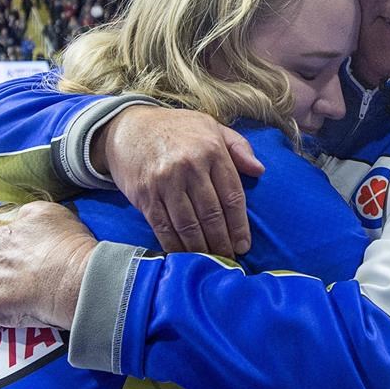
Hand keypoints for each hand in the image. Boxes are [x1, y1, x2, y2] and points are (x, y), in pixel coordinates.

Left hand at [0, 201, 96, 345]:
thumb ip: (38, 220)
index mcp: (15, 225)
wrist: (78, 279)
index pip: (10, 238)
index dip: (22, 251)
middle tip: (30, 285)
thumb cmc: (77, 251)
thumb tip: (37, 229)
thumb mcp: (60, 216)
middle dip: (9, 272)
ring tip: (20, 309)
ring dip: (2, 297)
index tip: (33, 262)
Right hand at [91, 105, 264, 256]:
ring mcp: (165, 181)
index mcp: (212, 150)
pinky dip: (175, 245)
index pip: (232, 196)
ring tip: (210, 261)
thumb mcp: (212, 127)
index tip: (244, 245)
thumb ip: (239, 147)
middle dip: (222, 242)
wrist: (129, 127)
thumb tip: (259, 171)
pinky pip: (163, 227)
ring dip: (201, 248)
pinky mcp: (145, 195)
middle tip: (229, 259)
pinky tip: (184, 255)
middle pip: (211, 214)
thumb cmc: (177, 129)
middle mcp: (189, 166)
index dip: (239, 225)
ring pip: (188, 225)